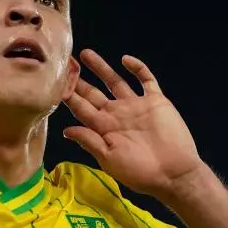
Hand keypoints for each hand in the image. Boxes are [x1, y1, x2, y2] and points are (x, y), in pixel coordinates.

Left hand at [63, 49, 203, 200]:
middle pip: (93, 93)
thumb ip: (89, 140)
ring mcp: (136, 106)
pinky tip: (125, 59)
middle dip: (79, 80)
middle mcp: (117, 115)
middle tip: (66, 63)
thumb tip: (66, 130)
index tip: (54, 82)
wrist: (173, 173)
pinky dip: (137, 68)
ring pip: (115, 81)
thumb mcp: (108, 158)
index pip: (81, 108)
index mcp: (104, 129)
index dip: (68, 95)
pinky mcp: (155, 101)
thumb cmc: (139, 171)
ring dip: (101, 68)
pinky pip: (145, 80)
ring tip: (85, 54)